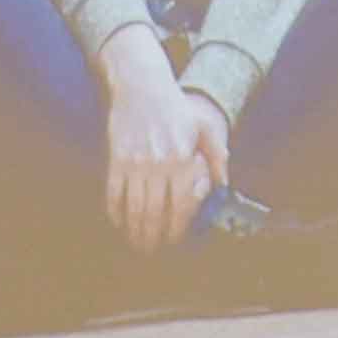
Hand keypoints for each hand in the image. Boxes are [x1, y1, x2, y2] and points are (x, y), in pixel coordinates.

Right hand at [98, 44, 229, 254]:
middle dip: (153, 237)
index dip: (176, 229)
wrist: (142, 87)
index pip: (180, 206)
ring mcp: (135, 163)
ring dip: (134, 230)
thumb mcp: (205, 127)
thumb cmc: (176, 108)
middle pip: (154, 213)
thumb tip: (224, 185)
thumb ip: (217, 157)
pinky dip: (115, 211)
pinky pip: (114, 193)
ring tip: (137, 243)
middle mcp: (159, 165)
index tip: (174, 241)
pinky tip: (119, 222)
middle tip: (152, 250)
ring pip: (134, 207)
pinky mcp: (116, 159)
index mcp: (182, 160)